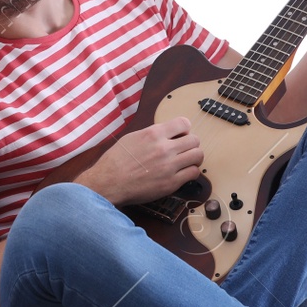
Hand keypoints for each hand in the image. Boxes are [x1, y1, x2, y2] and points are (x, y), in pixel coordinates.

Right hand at [76, 117, 203, 205]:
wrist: (108, 182)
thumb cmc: (116, 161)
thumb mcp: (132, 138)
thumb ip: (152, 134)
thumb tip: (167, 134)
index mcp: (154, 134)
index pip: (184, 123)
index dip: (185, 129)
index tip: (181, 135)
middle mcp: (164, 148)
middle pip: (195, 140)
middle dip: (191, 144)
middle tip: (184, 149)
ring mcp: (169, 166)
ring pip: (198, 156)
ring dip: (194, 158)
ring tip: (186, 161)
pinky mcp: (171, 183)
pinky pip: (193, 173)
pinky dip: (191, 172)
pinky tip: (182, 173)